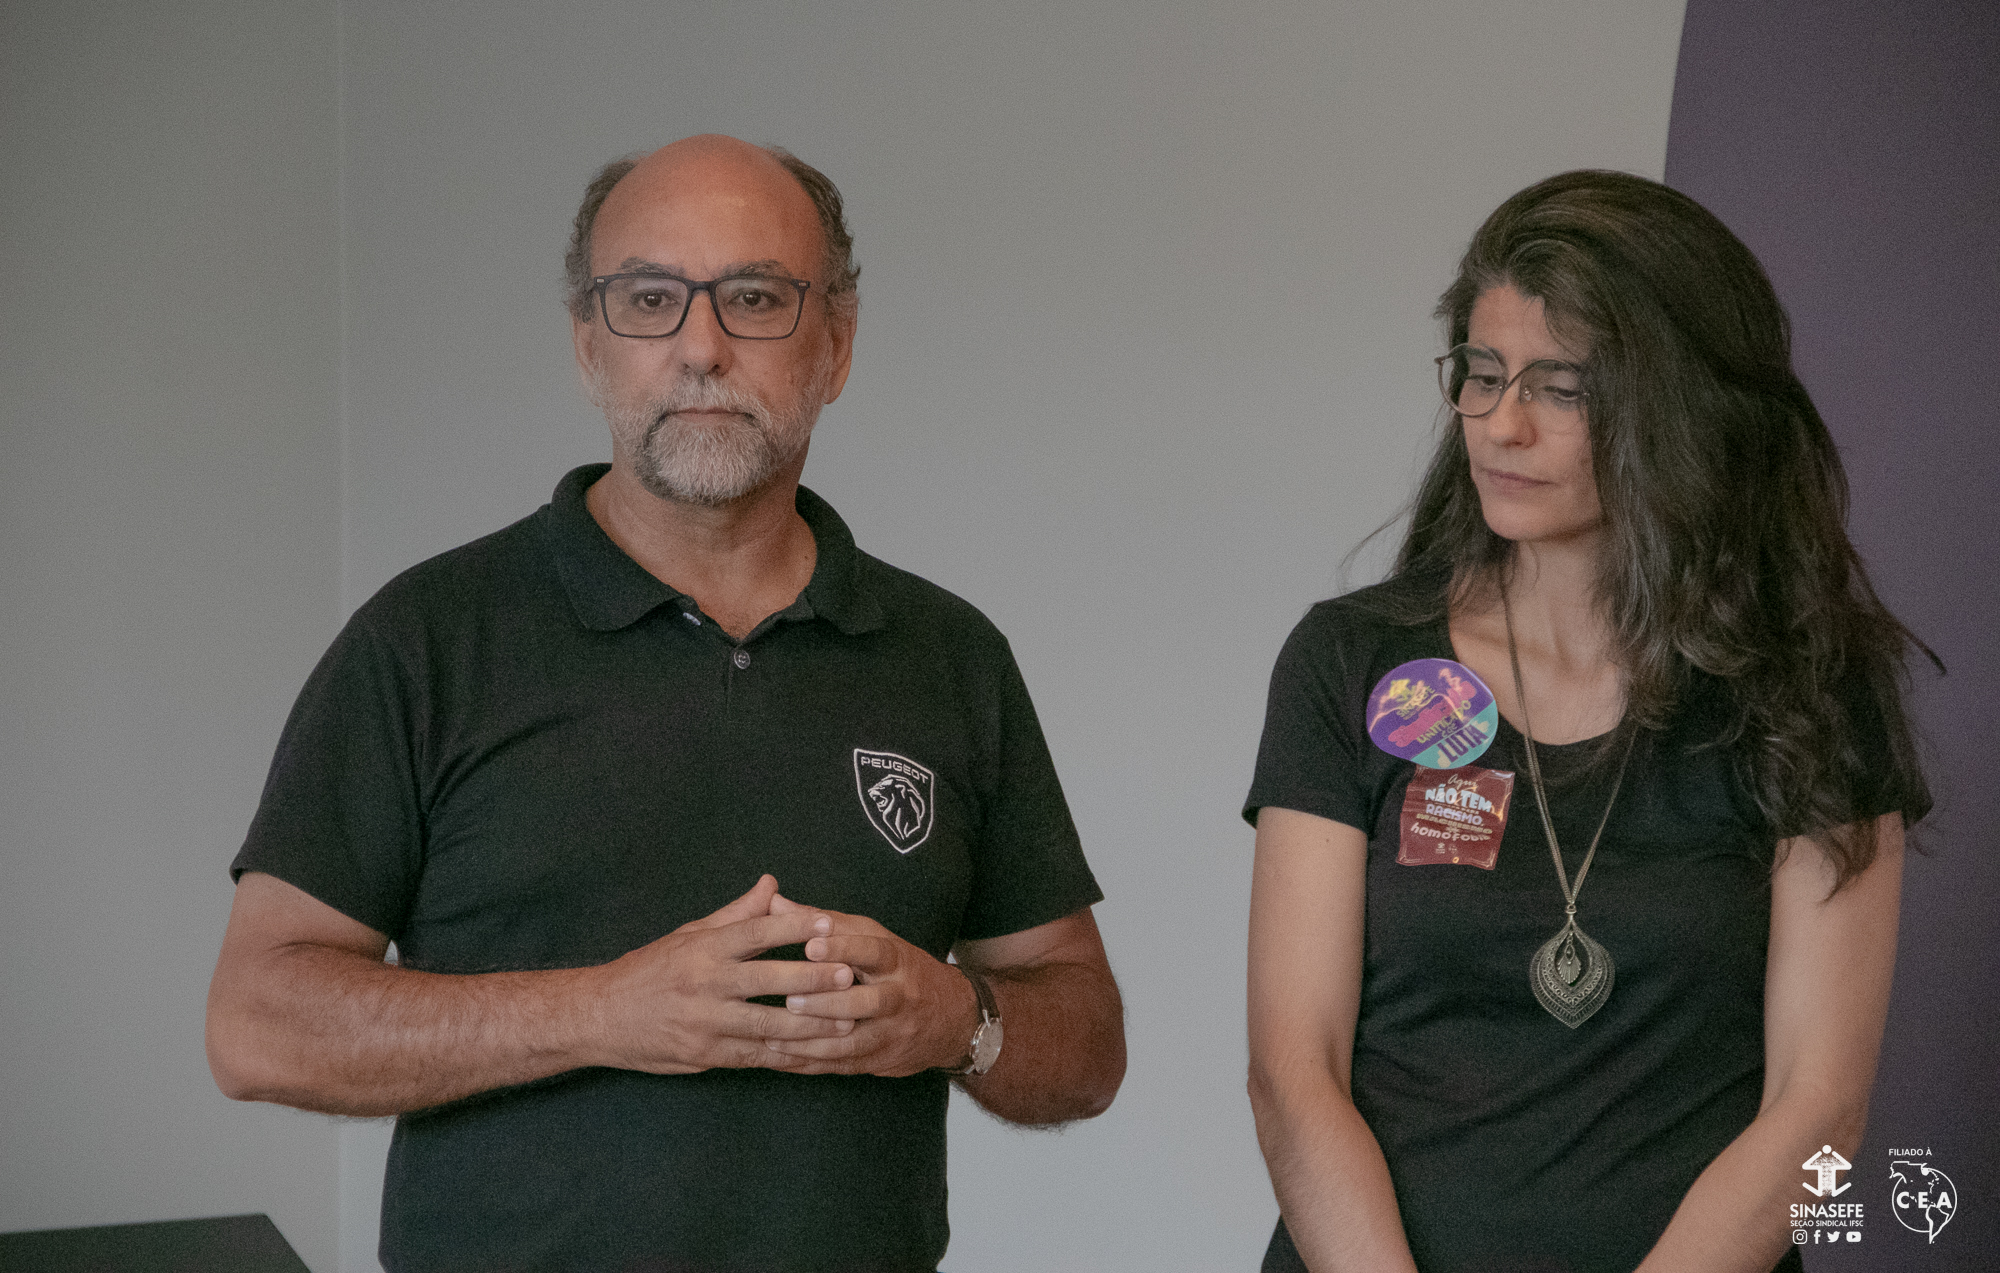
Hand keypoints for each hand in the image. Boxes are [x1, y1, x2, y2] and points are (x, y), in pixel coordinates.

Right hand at [588, 875, 857, 1074]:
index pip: (757, 932)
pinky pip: (754, 1056)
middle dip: (813, 978)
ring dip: (811, 1025)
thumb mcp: (688, 934)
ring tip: (847, 1021)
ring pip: (768, 1024)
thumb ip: (736, 914)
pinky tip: (814, 1054)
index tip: (830, 923)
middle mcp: (705, 983)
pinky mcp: (704, 1054)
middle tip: (849, 974)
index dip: (796, 927)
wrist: (600, 1016)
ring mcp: (705, 1022)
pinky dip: (786, 1056)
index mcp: (704, 948)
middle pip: (769, 980)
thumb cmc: (649, 970)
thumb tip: (772, 883)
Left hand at [760, 893, 978, 1076]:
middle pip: (868, 1001)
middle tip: (790, 1000)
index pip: (875, 951)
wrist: (952, 1018)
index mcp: (898, 960)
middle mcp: (899, 997)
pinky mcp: (880, 1060)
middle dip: (828, 1002)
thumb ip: (825, 922)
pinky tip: (778, 1058)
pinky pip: (843, 1064)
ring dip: (813, 1041)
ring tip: (774, 1037)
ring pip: (855, 1041)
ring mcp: (892, 1032)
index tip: (810, 945)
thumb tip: (775, 901)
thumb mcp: (873, 939)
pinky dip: (809, 1063)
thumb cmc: (899, 970)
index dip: (844, 947)